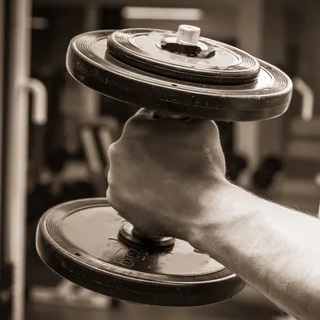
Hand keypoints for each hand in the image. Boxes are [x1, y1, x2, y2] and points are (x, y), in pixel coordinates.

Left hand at [107, 109, 227, 239]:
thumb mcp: (203, 125)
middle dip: (154, 151)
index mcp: (135, 127)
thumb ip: (185, 111)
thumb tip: (180, 109)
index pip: (149, 119)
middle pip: (137, 145)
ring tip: (171, 182)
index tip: (178, 142)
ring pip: (131, 169)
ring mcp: (114, 178)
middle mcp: (117, 150)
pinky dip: (141, 194)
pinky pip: (127, 192)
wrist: (204, 210)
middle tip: (176, 164)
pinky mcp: (117, 202)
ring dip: (146, 172)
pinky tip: (161, 195)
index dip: (166, 128)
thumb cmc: (204, 168)